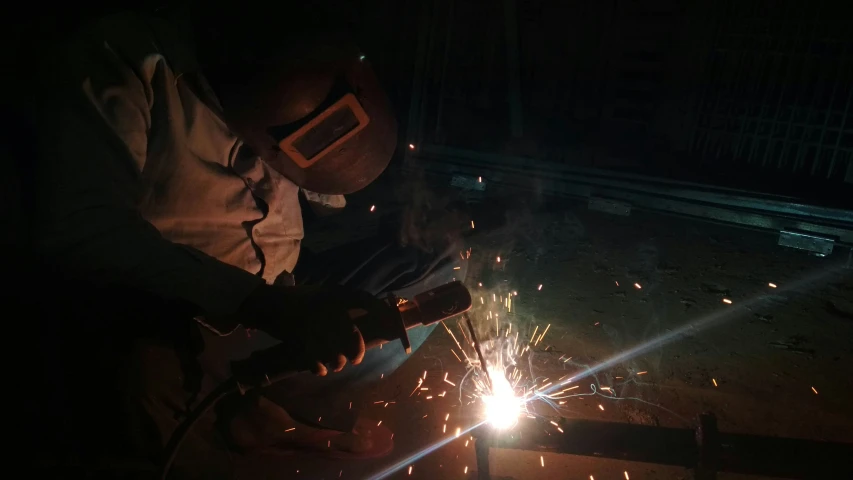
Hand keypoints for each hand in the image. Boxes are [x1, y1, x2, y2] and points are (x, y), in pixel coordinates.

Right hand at [238, 284, 385, 375]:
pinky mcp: (299, 340)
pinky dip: (319, 368)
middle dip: (356, 352)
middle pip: (352, 337)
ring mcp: (314, 325)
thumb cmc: (298, 301)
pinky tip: (319, 368)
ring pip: (336, 354)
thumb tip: (366, 322)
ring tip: (335, 364)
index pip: (365, 300)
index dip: (380, 311)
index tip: (392, 324)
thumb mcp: (323, 295)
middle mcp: (328, 308)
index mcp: (334, 295)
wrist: (267, 305)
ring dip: (337, 362)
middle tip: (355, 359)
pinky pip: (317, 362)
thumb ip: (343, 306)